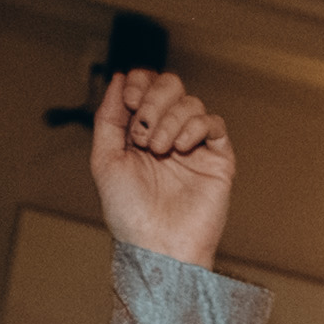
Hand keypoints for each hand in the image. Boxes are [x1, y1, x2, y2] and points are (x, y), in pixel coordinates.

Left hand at [85, 69, 235, 267]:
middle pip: (170, 85)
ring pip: (191, 102)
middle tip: (143, 131)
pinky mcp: (218, 159)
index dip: (138, 83)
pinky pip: (214, 124)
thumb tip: (118, 77)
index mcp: (140, 130)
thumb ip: (108, 117)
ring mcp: (194, 145)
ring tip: (159, 149)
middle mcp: (168, 133)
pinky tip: (181, 148)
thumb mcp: (105, 159)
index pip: (145, 85)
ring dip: (170, 120)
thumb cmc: (129, 213)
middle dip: (153, 100)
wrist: (157, 246)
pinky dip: (196, 127)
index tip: (129, 101)